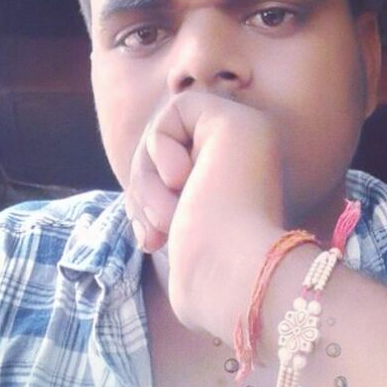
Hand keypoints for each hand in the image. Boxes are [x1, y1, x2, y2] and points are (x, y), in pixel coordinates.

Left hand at [126, 92, 285, 338]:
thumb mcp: (177, 228)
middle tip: (152, 231)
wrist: (234, 277)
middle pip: (166, 149)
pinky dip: (162, 146)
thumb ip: (166, 199)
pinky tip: (181, 180)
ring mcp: (247, 134)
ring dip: (147, 179)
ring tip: (166, 217)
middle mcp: (249, 154)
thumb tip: (138, 185)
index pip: (174, 167)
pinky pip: (177, 108)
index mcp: (240, 182)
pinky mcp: (236, 120)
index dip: (147, 196)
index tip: (148, 238)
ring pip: (166, 132)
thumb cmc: (208, 270)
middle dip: (142, 188)